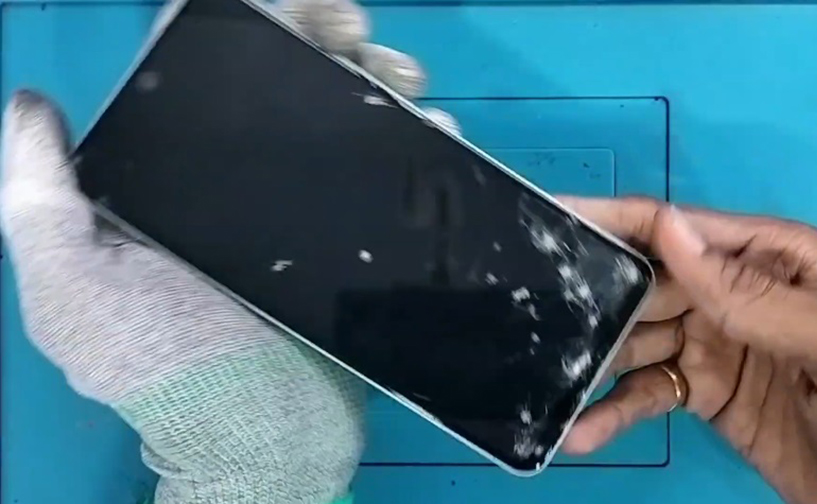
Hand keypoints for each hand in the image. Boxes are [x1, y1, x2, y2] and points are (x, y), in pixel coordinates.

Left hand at [1, 2, 447, 501]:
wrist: (257, 434)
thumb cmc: (161, 360)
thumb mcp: (71, 287)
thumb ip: (39, 200)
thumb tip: (31, 106)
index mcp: (175, 183)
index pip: (205, 83)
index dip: (246, 32)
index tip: (290, 10)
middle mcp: (241, 189)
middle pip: (288, 92)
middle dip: (325, 44)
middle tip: (354, 32)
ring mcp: (308, 217)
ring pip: (346, 126)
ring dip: (374, 81)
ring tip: (399, 74)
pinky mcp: (360, 246)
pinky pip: (390, 182)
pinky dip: (413, 143)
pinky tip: (428, 124)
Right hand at [557, 197, 816, 503]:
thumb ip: (756, 294)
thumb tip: (667, 227)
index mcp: (773, 259)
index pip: (680, 230)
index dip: (615, 221)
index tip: (551, 221)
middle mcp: (736, 293)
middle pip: (646, 282)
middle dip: (595, 299)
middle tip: (537, 320)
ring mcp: (717, 344)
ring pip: (637, 341)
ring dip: (594, 362)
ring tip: (549, 384)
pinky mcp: (705, 394)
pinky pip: (647, 393)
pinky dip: (613, 411)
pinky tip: (584, 430)